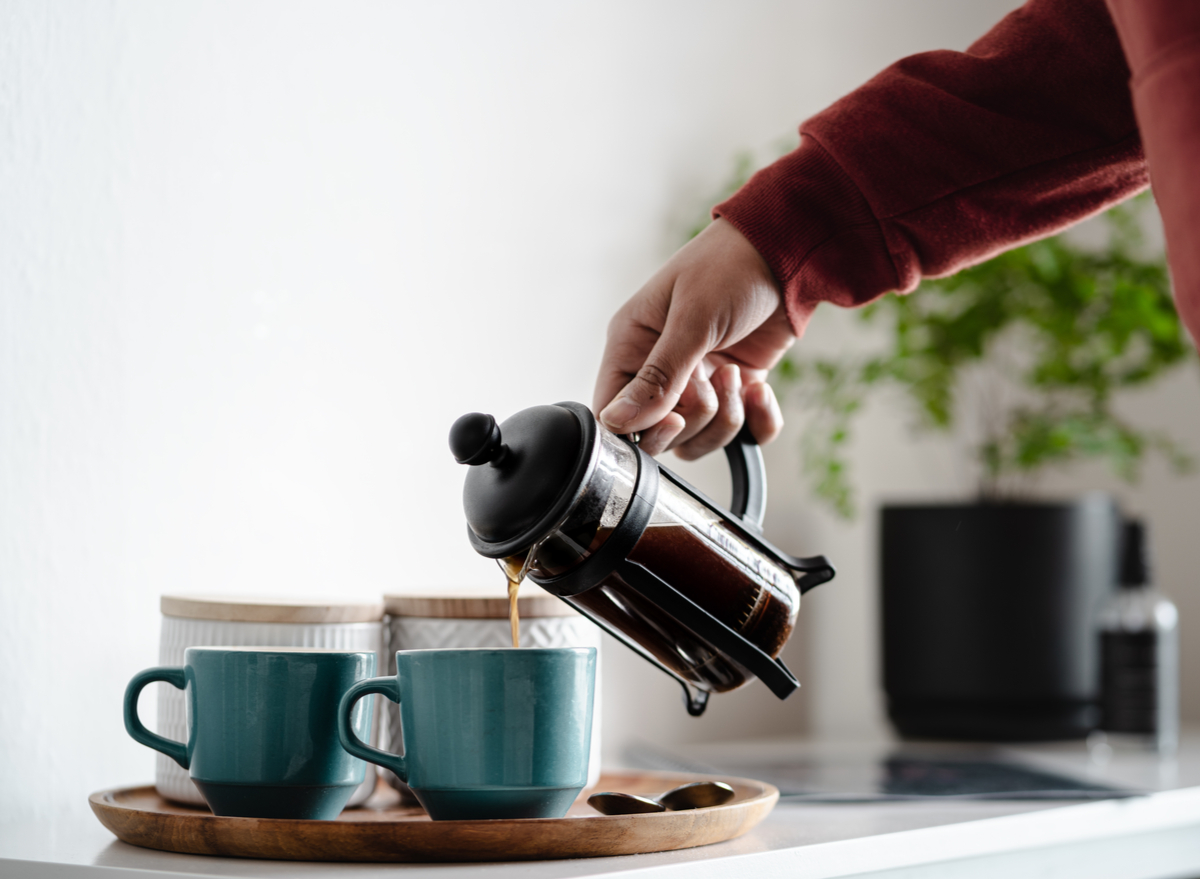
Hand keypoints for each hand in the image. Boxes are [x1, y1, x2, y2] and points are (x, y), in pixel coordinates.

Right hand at [593, 218, 794, 457]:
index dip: (641, 430)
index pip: (614, 411)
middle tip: (716, 382)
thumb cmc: (730, 267)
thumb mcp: (692, 319)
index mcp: (632, 345)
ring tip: (738, 375)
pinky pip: (741, 434)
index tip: (675, 418)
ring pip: (698, 439)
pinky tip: (761, 389)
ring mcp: (697, 381)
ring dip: (726, 419)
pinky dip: (756, 422)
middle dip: (695, 419)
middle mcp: (659, 368)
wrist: (787, 252)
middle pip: (659, 434)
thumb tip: (616, 422)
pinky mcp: (734, 389)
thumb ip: (657, 378)